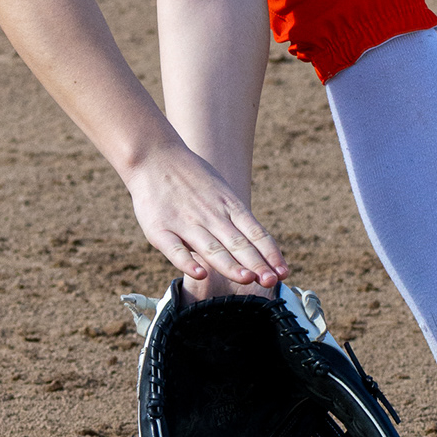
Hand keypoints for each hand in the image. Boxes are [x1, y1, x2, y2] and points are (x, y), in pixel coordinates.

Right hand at [124, 139, 287, 290]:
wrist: (153, 154)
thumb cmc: (190, 176)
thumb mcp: (221, 190)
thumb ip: (235, 217)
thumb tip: (258, 246)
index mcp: (228, 206)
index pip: (255, 233)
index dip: (270, 253)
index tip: (284, 273)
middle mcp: (211, 215)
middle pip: (238, 243)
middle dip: (256, 263)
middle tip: (272, 281)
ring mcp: (185, 222)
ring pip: (211, 248)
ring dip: (230, 265)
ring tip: (247, 279)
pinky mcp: (159, 229)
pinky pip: (174, 249)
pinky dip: (186, 262)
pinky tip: (199, 274)